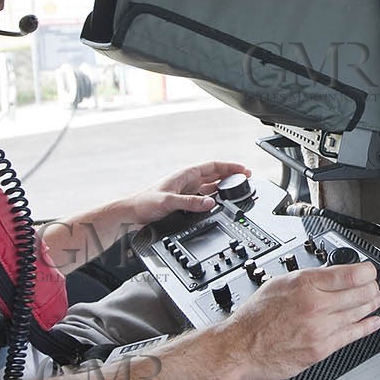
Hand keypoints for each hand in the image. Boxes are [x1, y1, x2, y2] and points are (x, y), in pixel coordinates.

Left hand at [117, 161, 248, 228]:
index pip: (213, 166)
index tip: (243, 170)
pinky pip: (204, 196)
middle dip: (232, 175)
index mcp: (186, 174)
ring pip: (211, 185)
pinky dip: (215, 197)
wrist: (132, 214)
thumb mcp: (168, 202)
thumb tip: (210, 203)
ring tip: (238, 188)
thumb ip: (190, 203)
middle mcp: (188, 181)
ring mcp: (187, 190)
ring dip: (225, 186)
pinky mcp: (184, 201)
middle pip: (215, 174)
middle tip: (247, 178)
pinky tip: (220, 202)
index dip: (230, 167)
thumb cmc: (144, 203)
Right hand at [205, 263, 379, 379]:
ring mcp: (320, 328)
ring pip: (359, 313)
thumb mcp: (279, 284)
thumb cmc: (254, 318)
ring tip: (377, 300)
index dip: (367, 272)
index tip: (370, 271)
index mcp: (305, 284)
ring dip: (373, 305)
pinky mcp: (321, 348)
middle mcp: (315, 304)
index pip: (351, 273)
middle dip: (373, 288)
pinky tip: (374, 322)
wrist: (239, 348)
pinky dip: (368, 327)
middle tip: (375, 286)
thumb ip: (307, 279)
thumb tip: (329, 274)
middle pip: (360, 293)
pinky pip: (352, 335)